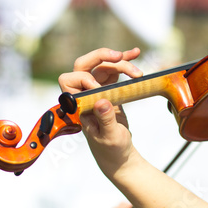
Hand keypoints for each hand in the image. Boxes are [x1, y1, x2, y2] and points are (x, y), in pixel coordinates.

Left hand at [58, 48, 143, 174]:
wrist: (119, 154)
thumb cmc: (110, 148)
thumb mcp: (109, 136)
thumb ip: (105, 119)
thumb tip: (101, 100)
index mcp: (77, 105)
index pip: (69, 80)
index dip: (84, 79)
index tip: (101, 88)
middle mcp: (83, 94)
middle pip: (84, 65)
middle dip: (101, 57)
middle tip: (119, 57)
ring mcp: (96, 89)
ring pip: (102, 65)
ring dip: (120, 62)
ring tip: (137, 68)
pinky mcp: (108, 88)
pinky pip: (114, 69)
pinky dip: (124, 61)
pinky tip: (135, 54)